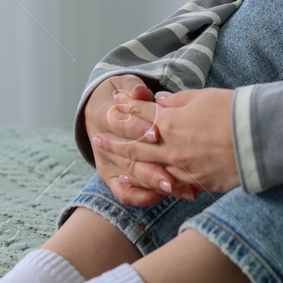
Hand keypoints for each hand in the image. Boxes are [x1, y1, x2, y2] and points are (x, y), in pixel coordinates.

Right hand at [85, 76, 197, 206]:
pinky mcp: (112, 178)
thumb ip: (135, 89)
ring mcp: (108, 163)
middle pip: (126, 159)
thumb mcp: (126, 85)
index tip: (156, 134)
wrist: (103, 109)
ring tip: (179, 190)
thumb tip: (140, 92)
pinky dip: (145, 197)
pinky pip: (126, 194)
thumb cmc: (123, 95)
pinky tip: (167, 193)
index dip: (137, 129)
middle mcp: (103, 144)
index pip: (119, 124)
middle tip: (173, 179)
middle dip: (151, 170)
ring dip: (154, 185)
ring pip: (130, 178)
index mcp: (103, 115)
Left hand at [92, 87, 240, 195]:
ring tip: (116, 171)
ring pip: (151, 170)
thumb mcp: (206, 97)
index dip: (126, 109)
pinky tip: (154, 188)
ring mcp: (185, 169)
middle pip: (137, 146)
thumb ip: (180, 101)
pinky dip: (163, 185)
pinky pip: (177, 185)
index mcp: (172, 122)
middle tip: (97, 140)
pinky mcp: (201, 184)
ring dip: (132, 169)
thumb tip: (163, 102)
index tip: (112, 106)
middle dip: (115, 142)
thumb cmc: (236, 111)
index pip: (141, 115)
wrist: (263, 138)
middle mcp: (173, 148)